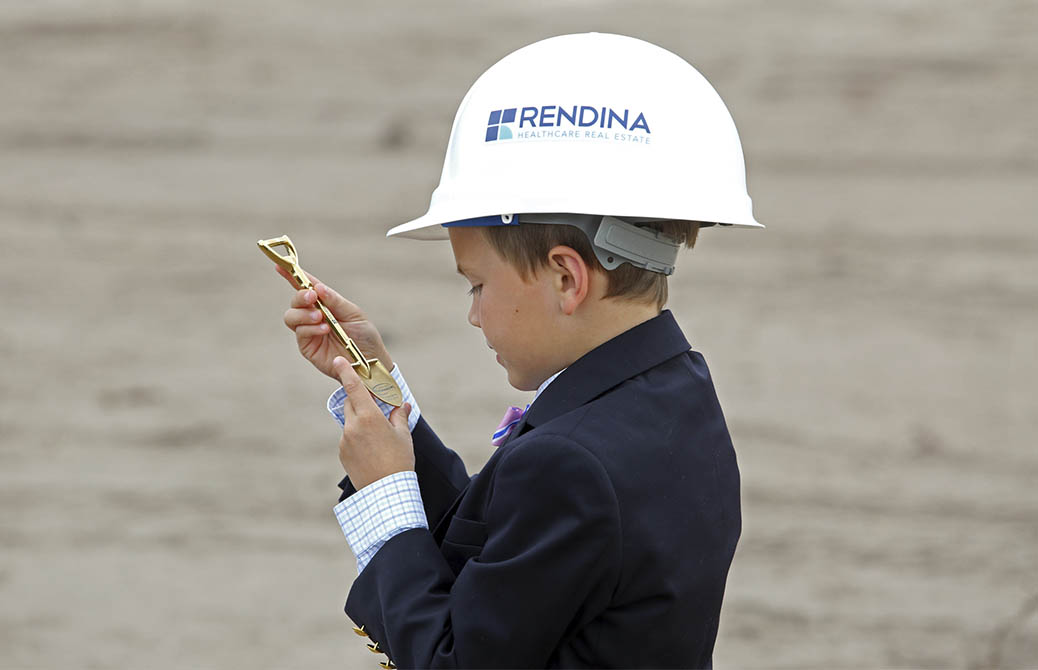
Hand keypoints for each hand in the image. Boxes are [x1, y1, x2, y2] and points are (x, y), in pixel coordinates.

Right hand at [278, 266, 393, 381]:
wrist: (369, 361)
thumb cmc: (364, 336)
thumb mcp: (354, 314)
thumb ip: (335, 301)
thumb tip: (318, 287)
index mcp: (326, 303)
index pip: (306, 287)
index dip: (292, 276)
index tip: (280, 267)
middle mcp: (314, 315)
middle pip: (295, 301)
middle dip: (301, 296)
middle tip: (312, 297)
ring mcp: (308, 331)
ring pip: (291, 316)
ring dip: (304, 313)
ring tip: (321, 317)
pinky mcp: (307, 346)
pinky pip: (300, 333)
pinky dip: (310, 328)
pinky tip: (324, 329)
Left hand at [332, 356, 413, 486]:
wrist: (386, 492)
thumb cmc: (399, 461)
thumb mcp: (403, 436)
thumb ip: (399, 416)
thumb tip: (401, 405)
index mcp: (369, 417)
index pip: (354, 388)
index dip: (346, 371)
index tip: (339, 360)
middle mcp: (352, 426)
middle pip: (351, 403)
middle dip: (360, 401)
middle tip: (376, 407)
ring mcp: (345, 440)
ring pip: (350, 421)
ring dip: (360, 421)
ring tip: (379, 438)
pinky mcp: (342, 453)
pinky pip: (348, 437)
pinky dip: (357, 437)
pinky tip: (372, 450)